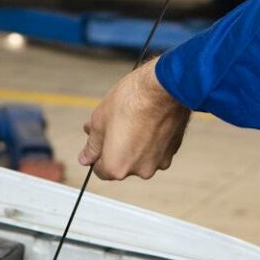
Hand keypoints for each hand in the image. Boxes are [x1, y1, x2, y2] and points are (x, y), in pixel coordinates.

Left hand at [80, 61, 190, 180]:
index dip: (97, 154)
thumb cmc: (131, 101)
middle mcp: (140, 171)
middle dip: (116, 148)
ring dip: (135, 145)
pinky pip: (156, 150)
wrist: (164, 87)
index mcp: (117, 167)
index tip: (99, 142)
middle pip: (122, 165)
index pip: (100, 171)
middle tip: (115, 126)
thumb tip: (86, 158)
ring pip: (141, 157)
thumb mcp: (99, 121)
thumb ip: (92, 145)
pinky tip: (147, 121)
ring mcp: (159, 162)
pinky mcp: (173, 150)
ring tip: (133, 120)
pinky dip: (151, 140)